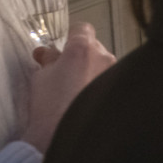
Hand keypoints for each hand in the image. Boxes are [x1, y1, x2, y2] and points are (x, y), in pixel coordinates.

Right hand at [21, 22, 115, 151]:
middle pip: (95, 47)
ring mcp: (115, 73)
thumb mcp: (41, 77)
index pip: (82, 28)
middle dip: (82, 55)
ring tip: (77, 89)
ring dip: (93, 70)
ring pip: (104, 64)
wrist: (61, 134)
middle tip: (66, 71)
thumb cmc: (48, 104)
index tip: (63, 48)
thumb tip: (46, 52)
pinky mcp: (121, 89)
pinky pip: (110, 79)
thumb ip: (48, 59)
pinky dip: (100, 84)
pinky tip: (88, 98)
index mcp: (82, 48)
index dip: (72, 36)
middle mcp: (104, 56)